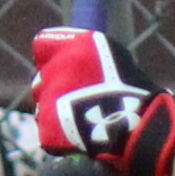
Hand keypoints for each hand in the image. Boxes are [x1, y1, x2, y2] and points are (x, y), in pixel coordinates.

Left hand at [30, 25, 174, 175]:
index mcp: (71, 46)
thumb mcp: (111, 55)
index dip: (52, 56)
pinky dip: (60, 131)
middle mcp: (53, 68)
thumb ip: (84, 51)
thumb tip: (69, 55)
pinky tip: (80, 132)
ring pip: (42, 104)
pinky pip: (47, 128)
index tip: (64, 66)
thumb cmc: (130, 88)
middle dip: (54, 86)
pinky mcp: (46, 126)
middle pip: (40, 77)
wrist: (134, 125)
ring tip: (82, 116)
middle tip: (79, 97)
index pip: (42, 43)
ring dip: (55, 108)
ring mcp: (47, 99)